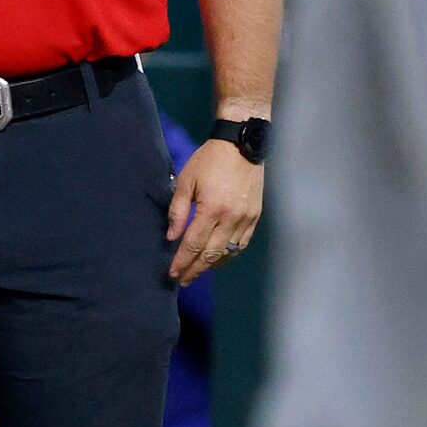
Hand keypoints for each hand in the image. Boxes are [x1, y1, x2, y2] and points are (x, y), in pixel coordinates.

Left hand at [168, 138, 263, 283]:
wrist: (241, 146)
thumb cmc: (208, 161)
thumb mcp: (186, 181)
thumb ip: (178, 211)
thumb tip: (171, 237)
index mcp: (212, 209)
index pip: (194, 244)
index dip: (182, 261)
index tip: (172, 273)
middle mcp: (232, 218)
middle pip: (211, 253)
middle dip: (195, 269)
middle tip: (183, 280)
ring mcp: (246, 219)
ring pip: (229, 252)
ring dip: (212, 265)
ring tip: (197, 271)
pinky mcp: (255, 217)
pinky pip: (242, 244)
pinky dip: (229, 254)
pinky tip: (218, 258)